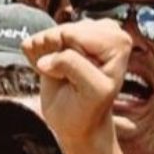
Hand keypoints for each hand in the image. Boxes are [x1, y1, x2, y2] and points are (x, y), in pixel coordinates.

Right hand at [24, 17, 131, 153]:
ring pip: (48, 34)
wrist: (78, 122)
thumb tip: (45, 58)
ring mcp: (81, 33)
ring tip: (57, 76)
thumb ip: (73, 65)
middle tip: (65, 78)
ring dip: (45, 56)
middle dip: (56, 54)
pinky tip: (47, 70)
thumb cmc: (89, 109)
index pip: (75, 34)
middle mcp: (102, 32)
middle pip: (62, 30)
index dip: (68, 56)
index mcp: (118, 42)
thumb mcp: (92, 91)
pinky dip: (35, 55)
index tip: (77, 78)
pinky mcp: (62, 38)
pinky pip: (37, 38)